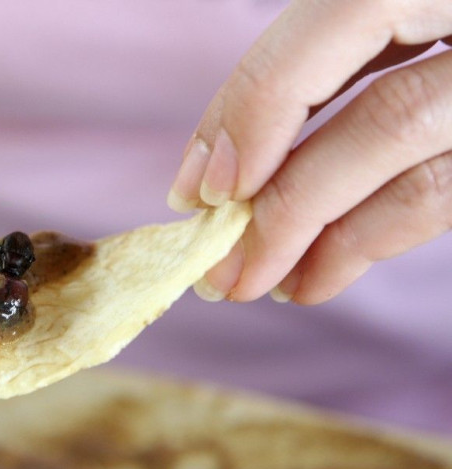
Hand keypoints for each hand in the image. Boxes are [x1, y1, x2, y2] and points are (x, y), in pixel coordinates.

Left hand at [168, 0, 451, 303]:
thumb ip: (314, 70)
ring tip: (259, 284)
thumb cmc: (422, 30)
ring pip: (424, 174)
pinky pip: (444, 199)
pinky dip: (370, 241)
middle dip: (287, 207)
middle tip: (219, 273)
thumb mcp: (387, 17)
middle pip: (388, 117)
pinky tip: (316, 275)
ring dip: (324, 239)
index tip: (199, 187)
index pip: (344, 19)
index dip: (259, 105)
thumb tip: (217, 170)